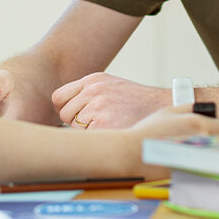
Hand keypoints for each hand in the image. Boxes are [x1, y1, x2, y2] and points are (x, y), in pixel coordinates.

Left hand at [52, 73, 168, 129]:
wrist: (160, 105)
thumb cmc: (134, 99)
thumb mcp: (109, 85)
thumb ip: (87, 92)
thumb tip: (62, 109)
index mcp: (92, 80)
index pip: (58, 97)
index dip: (64, 109)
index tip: (74, 115)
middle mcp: (93, 90)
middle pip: (65, 113)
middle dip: (75, 122)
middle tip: (94, 122)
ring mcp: (98, 107)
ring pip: (75, 127)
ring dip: (87, 131)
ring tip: (108, 125)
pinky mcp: (105, 124)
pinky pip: (87, 137)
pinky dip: (97, 138)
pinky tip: (112, 132)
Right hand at [121, 105, 218, 179]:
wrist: (131, 153)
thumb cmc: (147, 132)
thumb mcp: (167, 111)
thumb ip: (189, 108)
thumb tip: (204, 110)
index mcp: (198, 124)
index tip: (217, 133)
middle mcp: (202, 142)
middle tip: (211, 145)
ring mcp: (199, 161)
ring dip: (215, 157)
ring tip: (203, 156)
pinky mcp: (193, 175)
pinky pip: (207, 171)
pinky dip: (205, 169)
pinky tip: (194, 166)